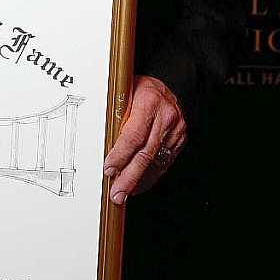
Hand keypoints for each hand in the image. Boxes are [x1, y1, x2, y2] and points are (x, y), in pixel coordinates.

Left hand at [103, 75, 186, 205]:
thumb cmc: (140, 88)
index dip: (120, 155)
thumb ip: (115, 114)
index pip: (134, 134)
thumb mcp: (124, 92)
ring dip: (138, 180)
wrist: (167, 85)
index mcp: (149, 101)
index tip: (108, 169)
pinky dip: (150, 175)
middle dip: (129, 177)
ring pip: (156, 161)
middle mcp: (166, 116)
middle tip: (117, 194)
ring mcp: (176, 130)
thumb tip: (99, 141)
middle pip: (146, 153)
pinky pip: (164, 162)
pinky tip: (139, 184)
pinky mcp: (180, 140)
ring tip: (124, 193)